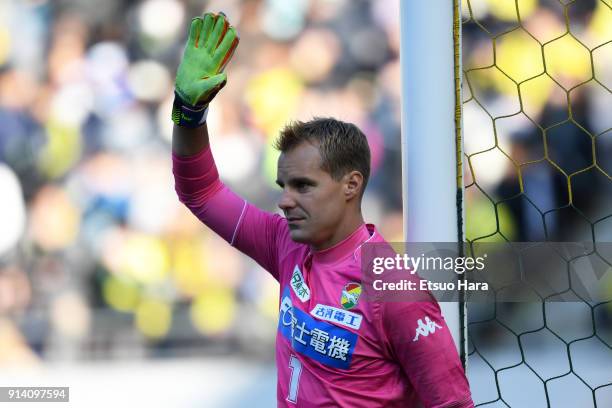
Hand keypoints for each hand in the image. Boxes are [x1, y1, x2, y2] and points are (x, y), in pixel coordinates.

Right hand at [173, 12, 238, 126]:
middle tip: (222, 15)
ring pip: (206, 36)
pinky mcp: (190, 52)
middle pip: (217, 39)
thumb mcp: (207, 90)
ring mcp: (200, 53)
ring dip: (208, 25)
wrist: (186, 95)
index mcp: (217, 65)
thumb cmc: (199, 95)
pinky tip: (197, 20)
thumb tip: (225, 77)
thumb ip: (215, 83)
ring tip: (210, 14)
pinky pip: (194, 38)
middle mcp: (210, 57)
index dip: (229, 39)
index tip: (232, 28)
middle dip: (220, 27)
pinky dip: (195, 29)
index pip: (225, 49)